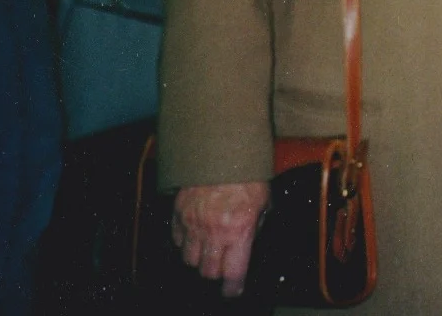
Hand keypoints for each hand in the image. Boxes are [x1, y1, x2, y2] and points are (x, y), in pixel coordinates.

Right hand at [173, 181, 269, 297]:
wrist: (223, 151)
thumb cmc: (248, 175)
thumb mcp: (264, 202)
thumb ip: (257, 226)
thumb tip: (249, 244)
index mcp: (239, 230)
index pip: (233, 272)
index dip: (233, 286)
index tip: (232, 290)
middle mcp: (213, 232)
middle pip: (208, 272)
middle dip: (217, 274)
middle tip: (223, 266)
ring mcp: (193, 224)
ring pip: (190, 260)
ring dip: (200, 260)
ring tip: (209, 251)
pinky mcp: (178, 214)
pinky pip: (177, 241)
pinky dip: (185, 243)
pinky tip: (195, 235)